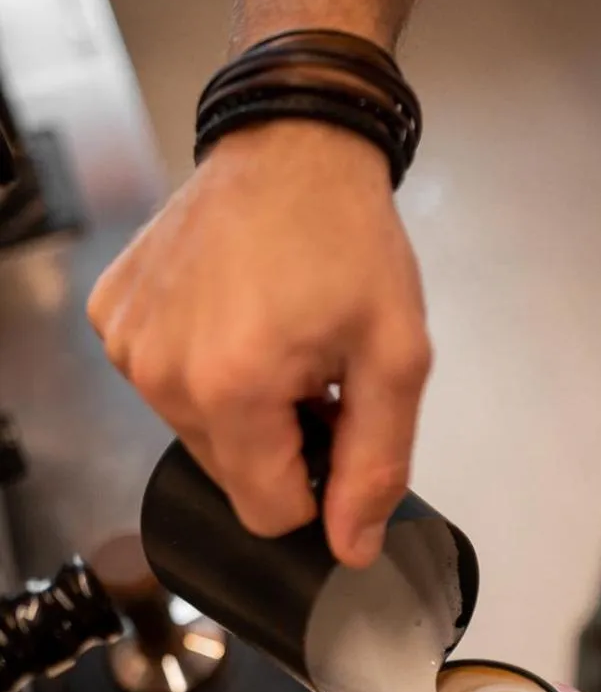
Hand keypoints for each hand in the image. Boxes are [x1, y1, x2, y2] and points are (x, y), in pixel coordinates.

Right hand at [88, 123, 430, 565]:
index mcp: (231, 388)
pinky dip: (203, 370)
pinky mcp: (113, 316)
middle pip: (231, 476)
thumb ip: (377, 465)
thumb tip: (352, 548)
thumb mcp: (396, 357)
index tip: (337, 427)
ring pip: (198, 435)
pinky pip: (164, 386)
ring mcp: (128, 343)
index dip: (317, 487)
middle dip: (281, 442)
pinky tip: (234, 315)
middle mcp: (160, 373)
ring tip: (277, 338)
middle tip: (314, 372)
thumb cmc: (349, 238)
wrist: (293, 143)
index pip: (268, 514)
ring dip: (243, 407)